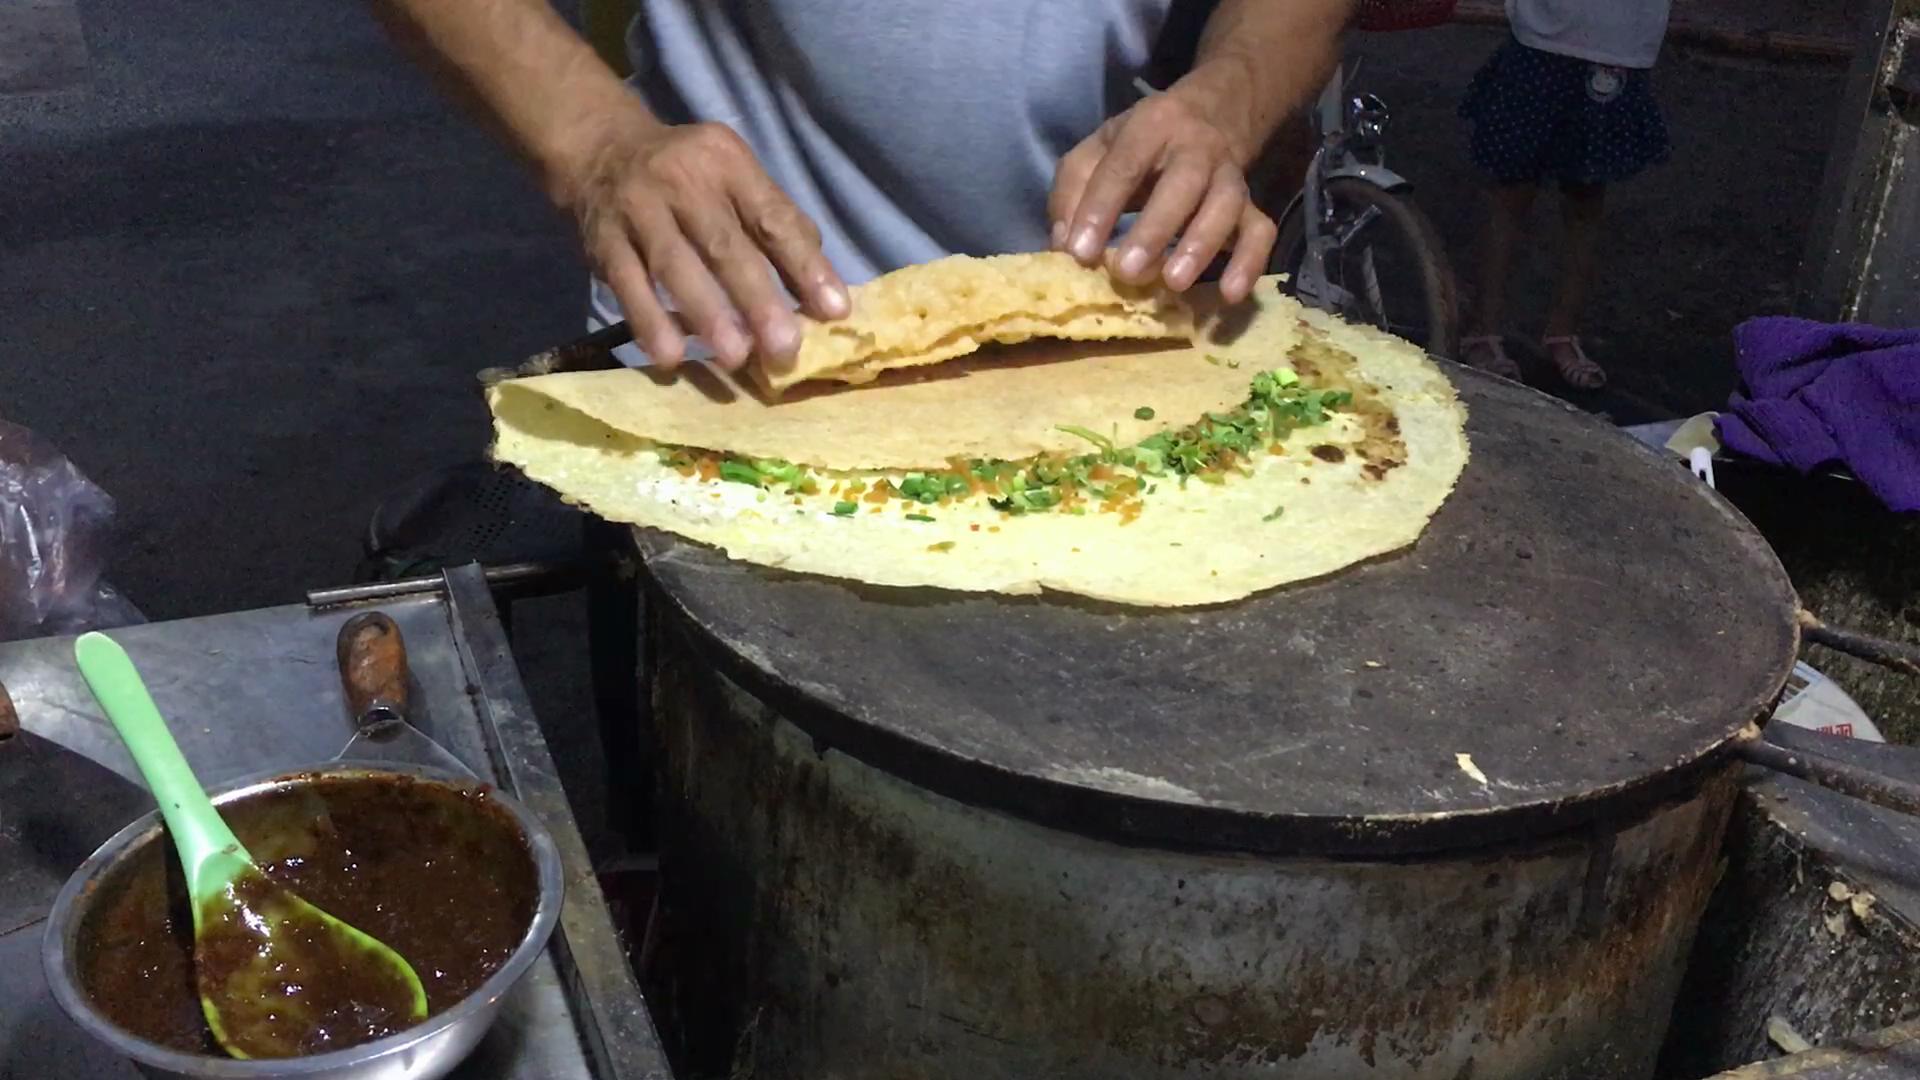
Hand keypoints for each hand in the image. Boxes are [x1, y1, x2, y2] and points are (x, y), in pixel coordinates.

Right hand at [554, 104, 849, 370]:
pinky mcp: (602, 239)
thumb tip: (820, 287)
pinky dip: (649, 322)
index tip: (834, 310)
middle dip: (757, 300)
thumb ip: (777, 223)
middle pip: (724, 245)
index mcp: (728, 163)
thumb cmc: (689, 176)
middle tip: (783, 349)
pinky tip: (671, 357)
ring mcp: (638, 207)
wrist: (601, 149)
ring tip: (735, 358)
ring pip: (675, 265)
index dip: (804, 265)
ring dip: (707, 315)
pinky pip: (627, 285)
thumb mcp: (736, 177)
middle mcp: (682, 180)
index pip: (772, 217)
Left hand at [1049, 91, 1275, 303]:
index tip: (1079, 253)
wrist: (1212, 114)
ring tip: (1174, 284)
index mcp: (1150, 126)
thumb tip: (1064, 245)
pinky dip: (1250, 263)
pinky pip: (1260, 232)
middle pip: (1183, 183)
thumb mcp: (1098, 149)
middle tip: (1128, 273)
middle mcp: (1196, 148)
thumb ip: (1073, 191)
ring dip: (1201, 246)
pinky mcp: (1251, 205)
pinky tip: (1230, 295)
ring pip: (1225, 205)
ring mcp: (1229, 176)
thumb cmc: (1140, 143)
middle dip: (1155, 230)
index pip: (1124, 165)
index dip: (1100, 208)